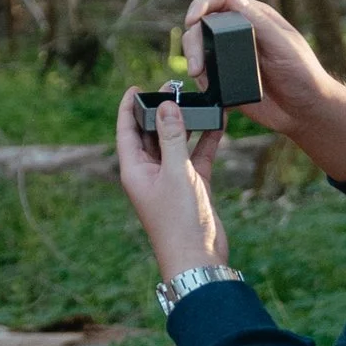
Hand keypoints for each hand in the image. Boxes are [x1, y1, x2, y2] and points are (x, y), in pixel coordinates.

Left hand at [114, 84, 229, 282]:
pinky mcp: (192, 186)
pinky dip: (206, 141)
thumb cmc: (179, 221)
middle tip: (173, 88)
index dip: (129, 108)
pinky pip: (197, 156)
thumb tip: (166, 106)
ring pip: (177, 143)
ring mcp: (171, 179)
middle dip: (162, 111)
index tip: (135, 87)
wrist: (198, 258)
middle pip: (152, 134)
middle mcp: (150, 173)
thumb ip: (173, 137)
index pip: (127, 131)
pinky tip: (218, 123)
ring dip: (186, 123)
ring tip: (195, 100)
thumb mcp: (176, 173)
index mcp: (135, 170)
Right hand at [178, 0, 345, 185]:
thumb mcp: (283, 44)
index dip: (202, 3)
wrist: (306, 111)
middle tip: (196, 64)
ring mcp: (232, 57)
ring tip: (199, 76)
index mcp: (255, 17)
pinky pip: (205, 76)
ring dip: (194, 60)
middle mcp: (240, 33)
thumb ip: (258, 22)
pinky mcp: (227, 80)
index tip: (192, 19)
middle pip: (203, 24)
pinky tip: (211, 90)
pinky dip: (201, 81)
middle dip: (192, 41)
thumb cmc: (303, 73)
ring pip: (200, 49)